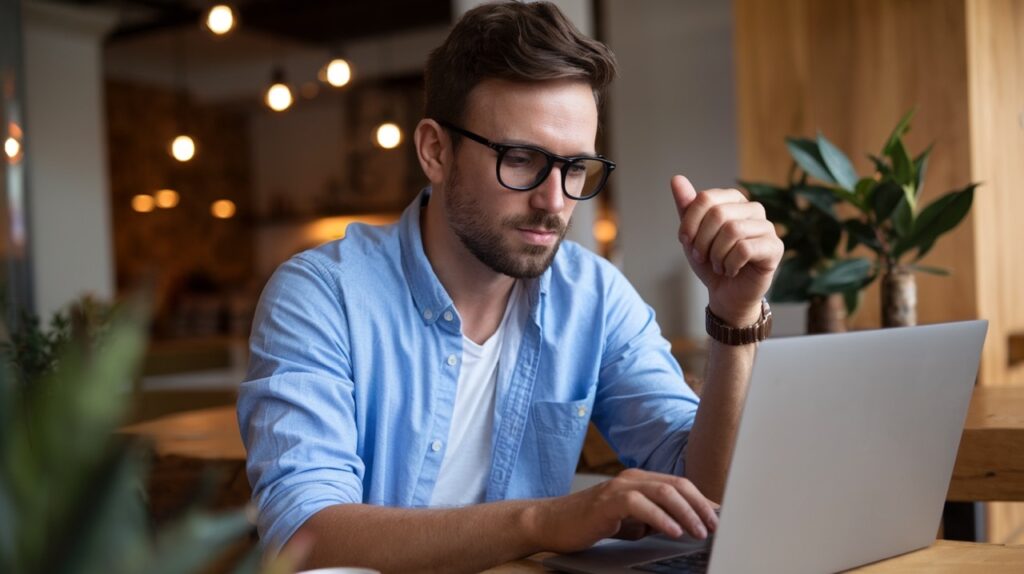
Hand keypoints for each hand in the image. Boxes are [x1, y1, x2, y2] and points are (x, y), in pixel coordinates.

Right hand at [528, 468, 718, 553]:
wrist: (551, 523)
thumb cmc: (590, 523)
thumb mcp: (630, 523)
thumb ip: (654, 520)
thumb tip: (682, 527)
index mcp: (640, 481)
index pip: (679, 486)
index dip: (702, 501)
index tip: (719, 518)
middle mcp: (632, 478)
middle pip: (677, 485)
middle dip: (700, 506)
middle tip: (715, 526)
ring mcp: (619, 486)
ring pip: (663, 491)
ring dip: (686, 512)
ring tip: (699, 531)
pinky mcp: (608, 500)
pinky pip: (640, 505)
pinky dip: (661, 518)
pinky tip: (673, 531)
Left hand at [671, 175, 782, 325]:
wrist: (726, 293)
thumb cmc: (711, 262)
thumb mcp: (692, 235)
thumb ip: (686, 207)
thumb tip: (677, 178)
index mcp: (734, 200)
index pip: (706, 198)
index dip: (690, 222)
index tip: (685, 240)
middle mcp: (753, 209)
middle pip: (719, 214)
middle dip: (702, 240)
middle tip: (701, 257)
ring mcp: (767, 227)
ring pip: (733, 230)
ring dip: (716, 254)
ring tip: (718, 265)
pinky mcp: (775, 248)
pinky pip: (745, 249)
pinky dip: (730, 264)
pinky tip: (731, 270)